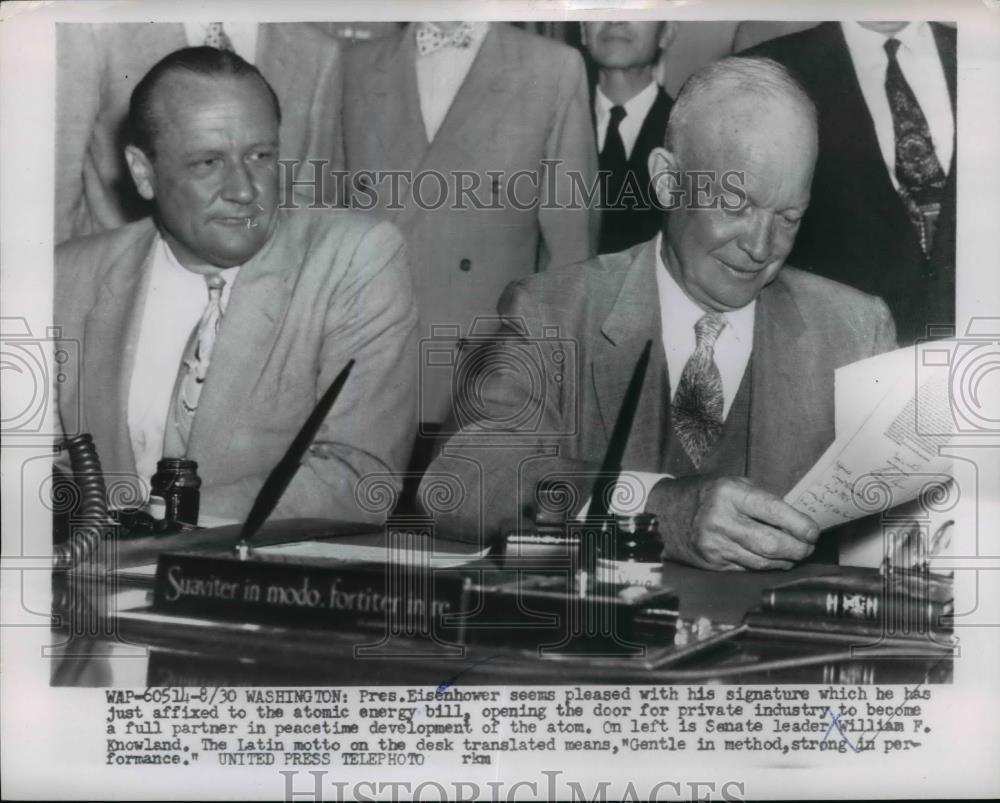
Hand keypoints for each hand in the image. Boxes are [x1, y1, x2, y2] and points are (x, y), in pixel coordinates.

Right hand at [653, 476, 819, 570]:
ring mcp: (715, 544)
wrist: (667, 514)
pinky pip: (749, 569)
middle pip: (772, 543)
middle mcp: (721, 519)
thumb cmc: (706, 496)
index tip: (813, 531)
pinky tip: (773, 560)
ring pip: (763, 562)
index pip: (774, 511)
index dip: (800, 525)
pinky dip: (766, 567)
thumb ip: (762, 501)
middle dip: (798, 548)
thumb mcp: (733, 485)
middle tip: (808, 547)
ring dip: (786, 560)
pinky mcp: (713, 563)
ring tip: (794, 553)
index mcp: (729, 493)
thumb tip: (797, 521)